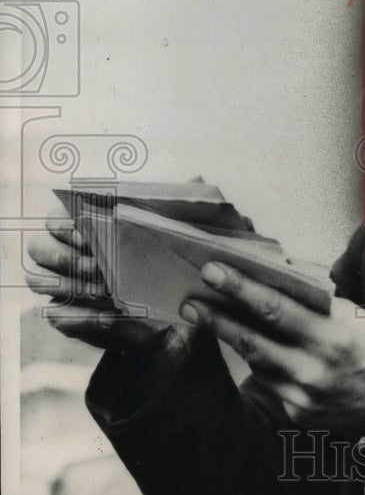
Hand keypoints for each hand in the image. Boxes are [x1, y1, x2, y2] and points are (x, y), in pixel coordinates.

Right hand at [25, 203, 192, 358]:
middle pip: (38, 248)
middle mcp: (64, 254)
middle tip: (94, 265)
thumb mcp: (171, 235)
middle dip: (63, 256)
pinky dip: (82, 317)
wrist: (169, 312)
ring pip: (40, 281)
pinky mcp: (69, 317)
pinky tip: (109, 317)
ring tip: (104, 290)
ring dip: (69, 285)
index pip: (54, 220)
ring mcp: (62, 287)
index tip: (87, 234)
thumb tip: (196, 177)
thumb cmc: (163, 265)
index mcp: (81, 228)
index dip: (63, 226)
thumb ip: (176, 206)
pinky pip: (58, 317)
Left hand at [180, 262, 364, 436]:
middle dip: (215, 318)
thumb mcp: (352, 316)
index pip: (273, 307)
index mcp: (331, 334)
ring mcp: (303, 397)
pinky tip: (253, 351)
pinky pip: (268, 385)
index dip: (238, 288)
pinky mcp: (298, 416)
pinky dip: (259, 366)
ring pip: (254, 364)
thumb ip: (313, 300)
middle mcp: (314, 368)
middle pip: (251, 340)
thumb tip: (271, 277)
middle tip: (189, 301)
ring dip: (230, 340)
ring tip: (206, 317)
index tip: (211, 270)